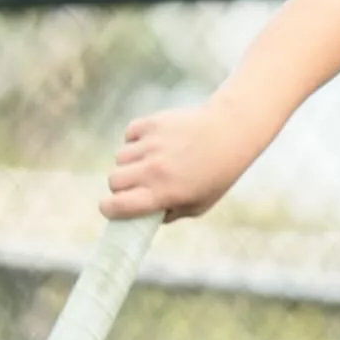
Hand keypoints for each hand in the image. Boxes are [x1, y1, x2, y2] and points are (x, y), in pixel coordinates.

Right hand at [102, 100, 247, 221]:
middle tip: (135, 186)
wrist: (230, 133)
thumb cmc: (216, 175)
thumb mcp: (198, 206)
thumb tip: (142, 215)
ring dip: (130, 162)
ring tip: (151, 162)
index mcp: (163, 193)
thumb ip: (168, 214)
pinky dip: (135, 140)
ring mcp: (151, 145)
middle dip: (120, 186)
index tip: (111, 208)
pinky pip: (129, 135)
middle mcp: (153, 170)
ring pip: (120, 158)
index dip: (109, 209)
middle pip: (113, 181)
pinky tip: (154, 143)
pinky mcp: (151, 123)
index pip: (118, 205)